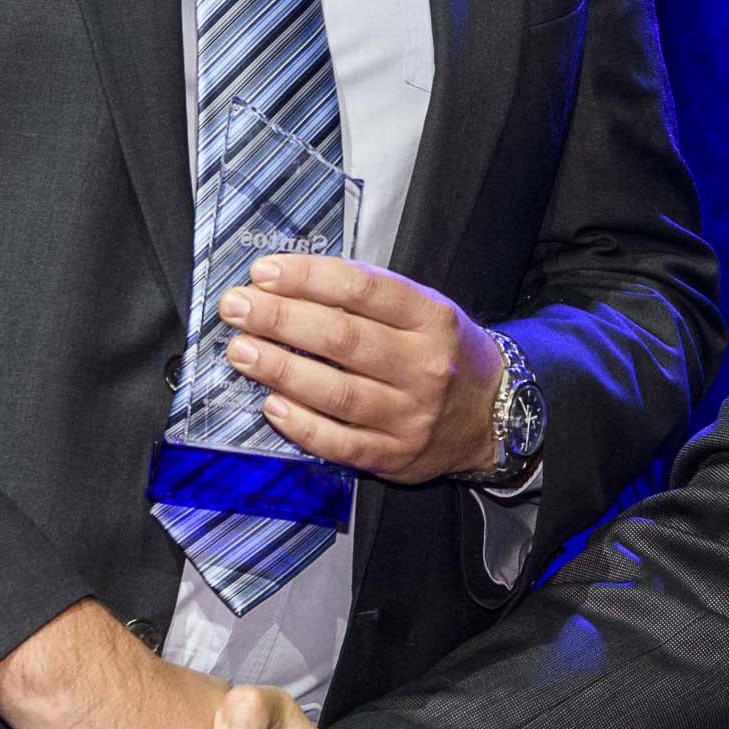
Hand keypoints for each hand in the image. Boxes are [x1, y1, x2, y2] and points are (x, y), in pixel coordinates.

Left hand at [215, 255, 506, 486]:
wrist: (491, 415)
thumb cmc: (442, 353)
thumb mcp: (424, 311)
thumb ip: (367, 297)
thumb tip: (288, 284)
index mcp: (431, 318)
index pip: (362, 288)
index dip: (307, 277)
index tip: (263, 272)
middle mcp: (424, 365)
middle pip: (342, 338)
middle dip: (280, 319)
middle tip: (237, 308)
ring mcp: (411, 415)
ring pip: (337, 392)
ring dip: (280, 369)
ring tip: (241, 351)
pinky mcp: (394, 456)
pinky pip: (340, 442)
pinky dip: (301, 424)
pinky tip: (272, 404)